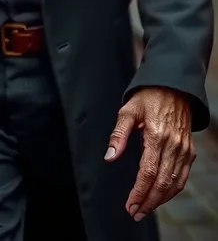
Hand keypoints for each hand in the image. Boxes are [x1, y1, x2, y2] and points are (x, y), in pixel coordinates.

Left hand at [105, 86, 194, 221]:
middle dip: (148, 201)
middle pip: (162, 182)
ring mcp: (183, 148)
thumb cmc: (149, 96)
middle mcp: (172, 144)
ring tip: (147, 208)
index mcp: (156, 135)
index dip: (139, 192)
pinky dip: (174, 190)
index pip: (148, 172)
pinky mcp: (188, 150)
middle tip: (135, 212)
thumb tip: (109, 156)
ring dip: (161, 200)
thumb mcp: (128, 110)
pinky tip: (163, 196)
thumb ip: (118, 135)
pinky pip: (183, 176)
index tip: (130, 204)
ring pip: (174, 183)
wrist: (173, 86)